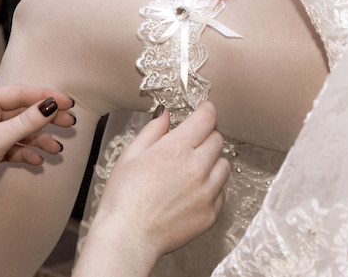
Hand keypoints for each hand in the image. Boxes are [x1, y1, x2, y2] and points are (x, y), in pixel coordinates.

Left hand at [0, 85, 75, 211]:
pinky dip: (26, 152)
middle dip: (47, 119)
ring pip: (21, 131)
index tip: (68, 103)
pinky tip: (37, 161)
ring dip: (39, 140)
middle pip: (24, 112)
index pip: (21, 93)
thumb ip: (27, 122)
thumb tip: (51, 106)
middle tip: (70, 124)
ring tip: (57, 149)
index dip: (46, 97)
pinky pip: (14, 147)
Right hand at [74, 101, 230, 275]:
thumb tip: (167, 113)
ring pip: (224, 165)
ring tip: (190, 172)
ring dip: (211, 162)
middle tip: (189, 145)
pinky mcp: (211, 213)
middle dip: (205, 137)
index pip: (206, 118)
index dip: (206, 110)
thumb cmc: (123, 197)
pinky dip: (210, 188)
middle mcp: (197, 168)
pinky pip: (221, 191)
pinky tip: (189, 193)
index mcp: (176, 149)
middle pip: (217, 139)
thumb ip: (153, 130)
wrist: (127, 238)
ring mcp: (207, 192)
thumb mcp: (131, 155)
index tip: (204, 110)